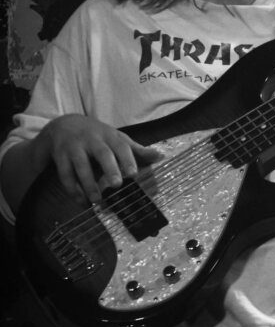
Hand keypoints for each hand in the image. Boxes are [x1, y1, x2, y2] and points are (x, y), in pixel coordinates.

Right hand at [31, 114, 159, 203]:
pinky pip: (65, 174)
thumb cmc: (97, 136)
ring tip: (97, 200)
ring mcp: (74, 147)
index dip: (127, 159)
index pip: (120, 145)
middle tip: (116, 185)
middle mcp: (92, 140)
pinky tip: (81, 201)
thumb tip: (161, 156)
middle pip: (102, 153)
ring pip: (80, 165)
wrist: (64, 125)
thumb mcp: (116, 138)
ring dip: (88, 184)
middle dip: (109, 168)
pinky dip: (72, 189)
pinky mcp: (60, 157)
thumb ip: (136, 149)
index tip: (134, 174)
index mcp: (109, 135)